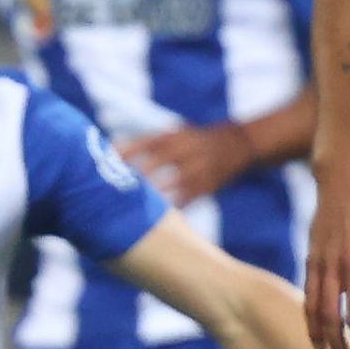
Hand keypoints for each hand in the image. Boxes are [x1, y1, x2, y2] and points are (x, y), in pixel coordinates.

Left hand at [120, 121, 259, 206]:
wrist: (238, 144)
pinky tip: (162, 215)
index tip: (111, 159)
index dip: (130, 149)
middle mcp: (189, 148)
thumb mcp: (178, 133)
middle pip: (161, 159)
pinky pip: (190, 197)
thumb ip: (151, 142)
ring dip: (158, 191)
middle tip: (121, 184)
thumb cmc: (196, 140)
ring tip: (138, 202)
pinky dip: (175, 204)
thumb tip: (115, 150)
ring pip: (176, 180)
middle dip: (141, 171)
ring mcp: (202, 166)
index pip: (149, 141)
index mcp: (177, 135)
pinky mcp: (210, 184)